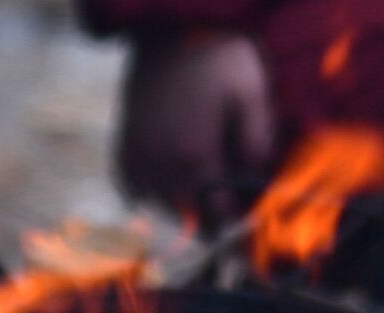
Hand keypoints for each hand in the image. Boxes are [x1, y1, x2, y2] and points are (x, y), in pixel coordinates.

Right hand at [118, 34, 276, 224]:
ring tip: (199, 196)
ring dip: (180, 207)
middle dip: (209, 219)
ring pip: (157, 203)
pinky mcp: (124, 135)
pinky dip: (144, 192)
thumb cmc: (220, 56)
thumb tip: (256, 183)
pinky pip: (128, 182)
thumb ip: (258, 146)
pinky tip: (160, 188)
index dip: (235, 220)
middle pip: (186, 215)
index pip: (216, 214)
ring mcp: (138, 149)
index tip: (246, 213)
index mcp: (195, 156)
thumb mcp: (254, 96)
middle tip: (227, 207)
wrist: (172, 21)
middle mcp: (160, 161)